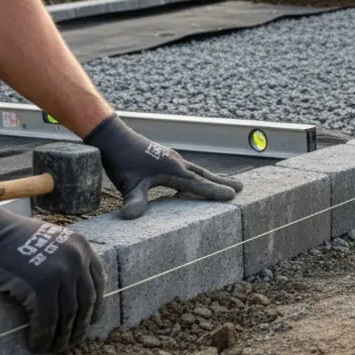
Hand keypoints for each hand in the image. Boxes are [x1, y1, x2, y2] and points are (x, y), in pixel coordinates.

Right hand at [0, 198, 105, 353]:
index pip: (98, 282)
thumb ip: (65, 261)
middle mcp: (76, 259)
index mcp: (81, 247)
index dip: (96, 306)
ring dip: (61, 337)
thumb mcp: (51, 241)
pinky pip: (47, 320)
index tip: (89, 322)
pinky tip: (36, 345)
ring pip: (68, 315)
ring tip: (52, 349)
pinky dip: (43, 336)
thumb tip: (72, 295)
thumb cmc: (11, 239)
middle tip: (70, 342)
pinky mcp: (40, 286)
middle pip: (85, 302)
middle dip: (79, 327)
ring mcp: (60, 272)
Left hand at [83, 114, 243, 218]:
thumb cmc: (121, 160)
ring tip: (224, 183)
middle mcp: (176, 162)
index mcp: (173, 169)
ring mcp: (171, 158)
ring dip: (212, 177)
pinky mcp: (163, 157)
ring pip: (197, 170)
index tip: (232, 196)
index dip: (215, 191)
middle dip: (222, 182)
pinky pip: (187, 168)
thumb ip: (134, 200)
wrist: (112, 137)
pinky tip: (194, 179)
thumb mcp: (127, 184)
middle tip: (241, 188)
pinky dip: (198, 174)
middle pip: (205, 174)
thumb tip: (131, 217)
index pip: (199, 183)